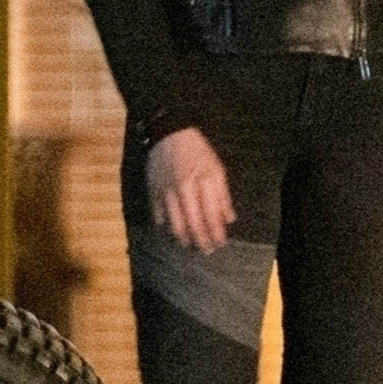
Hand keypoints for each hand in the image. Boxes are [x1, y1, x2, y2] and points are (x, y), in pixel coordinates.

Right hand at [145, 127, 235, 253]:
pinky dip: (165, 226)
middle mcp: (185, 188)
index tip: (220, 244)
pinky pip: (158, 215)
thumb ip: (223, 195)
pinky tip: (171, 231)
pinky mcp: (153, 190)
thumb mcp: (216, 168)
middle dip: (201, 241)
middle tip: (206, 250)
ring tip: (189, 244)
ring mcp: (167, 191)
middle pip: (193, 224)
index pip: (211, 215)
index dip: (216, 233)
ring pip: (175, 224)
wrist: (170, 133)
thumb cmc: (197, 151)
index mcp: (204, 181)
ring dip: (184, 238)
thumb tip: (229, 219)